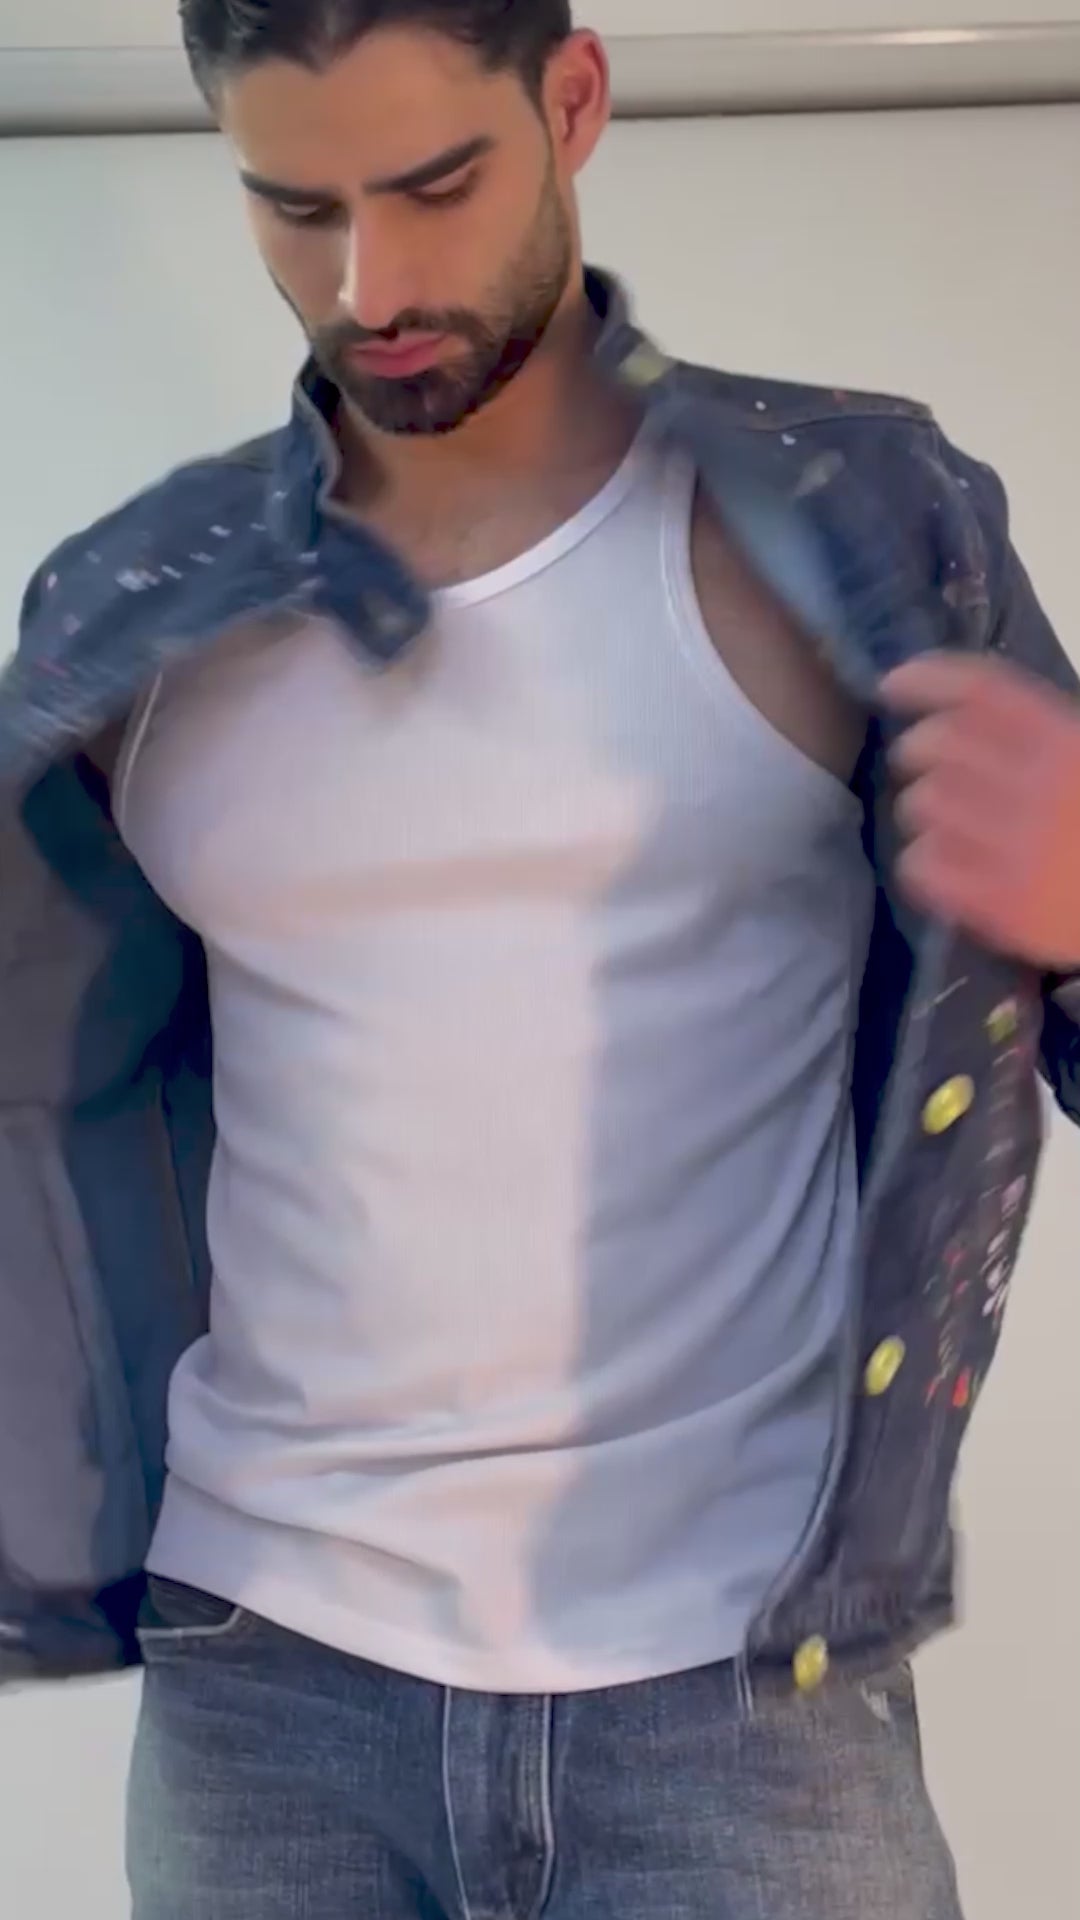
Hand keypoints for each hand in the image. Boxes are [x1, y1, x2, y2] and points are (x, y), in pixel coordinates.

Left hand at [881, 652, 1079, 968]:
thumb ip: (1043, 734)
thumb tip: (964, 713)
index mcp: (1068, 742)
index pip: (982, 690)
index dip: (927, 679)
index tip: (892, 684)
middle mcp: (1038, 786)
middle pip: (936, 744)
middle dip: (916, 749)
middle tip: (920, 764)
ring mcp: (1015, 848)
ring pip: (921, 803)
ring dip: (922, 808)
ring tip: (943, 820)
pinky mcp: (998, 904)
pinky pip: (921, 866)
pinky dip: (922, 862)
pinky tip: (942, 865)